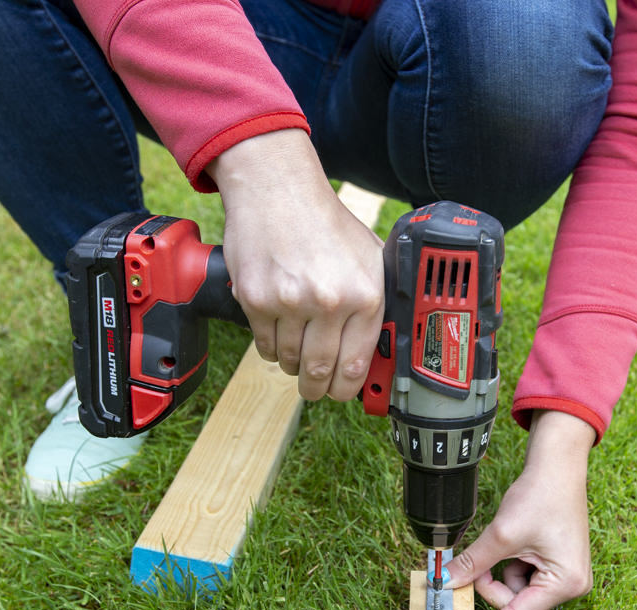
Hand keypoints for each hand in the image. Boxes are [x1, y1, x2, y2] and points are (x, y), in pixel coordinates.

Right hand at [207, 129, 383, 401]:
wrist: (278, 190)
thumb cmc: (326, 223)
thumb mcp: (370, 256)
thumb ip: (376, 300)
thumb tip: (380, 345)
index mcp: (364, 295)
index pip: (355, 364)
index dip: (346, 388)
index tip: (341, 392)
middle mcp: (329, 302)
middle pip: (320, 371)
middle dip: (317, 387)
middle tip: (314, 389)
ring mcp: (290, 303)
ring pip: (289, 361)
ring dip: (293, 365)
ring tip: (296, 353)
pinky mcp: (256, 300)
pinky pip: (264, 345)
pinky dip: (271, 346)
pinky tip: (279, 331)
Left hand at [444, 410, 595, 609]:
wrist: (557, 465)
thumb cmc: (541, 496)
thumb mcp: (502, 534)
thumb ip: (473, 563)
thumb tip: (444, 582)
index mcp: (565, 583)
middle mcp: (570, 584)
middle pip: (515, 600)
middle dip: (492, 580)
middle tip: (484, 558)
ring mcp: (564, 574)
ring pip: (514, 587)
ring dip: (500, 568)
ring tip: (507, 539)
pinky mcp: (555, 563)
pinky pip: (522, 574)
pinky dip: (509, 560)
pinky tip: (516, 538)